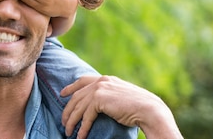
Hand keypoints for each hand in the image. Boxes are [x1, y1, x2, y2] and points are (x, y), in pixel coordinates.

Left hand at [61, 76, 182, 138]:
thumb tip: (99, 103)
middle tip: (63, 121)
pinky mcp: (99, 100)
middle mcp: (101, 82)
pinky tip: (80, 136)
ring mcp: (99, 89)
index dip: (71, 87)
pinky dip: (82, 128)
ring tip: (67, 131)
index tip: (62, 94)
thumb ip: (109, 95)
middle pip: (77, 96)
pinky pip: (86, 116)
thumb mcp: (120, 96)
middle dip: (68, 110)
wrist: (150, 110)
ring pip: (78, 107)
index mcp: (106, 79)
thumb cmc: (139, 107)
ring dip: (71, 121)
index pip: (83, 80)